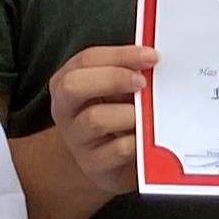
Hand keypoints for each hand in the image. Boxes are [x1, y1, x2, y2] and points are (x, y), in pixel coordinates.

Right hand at [46, 43, 155, 197]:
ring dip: (128, 113)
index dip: (121, 55)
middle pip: (74, 85)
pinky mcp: (93, 164)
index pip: (87, 60)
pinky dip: (137, 141)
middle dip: (113, 78)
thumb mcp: (115, 92)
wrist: (106, 163)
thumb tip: (153, 61)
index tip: (151, 56)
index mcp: (67, 82)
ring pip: (95, 119)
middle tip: (143, 83)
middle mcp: (65, 109)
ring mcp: (76, 138)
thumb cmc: (114, 117)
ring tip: (148, 114)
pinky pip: (117, 149)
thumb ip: (128, 73)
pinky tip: (148, 137)